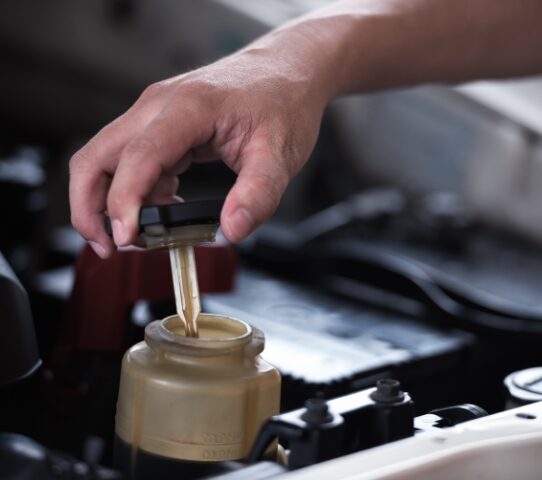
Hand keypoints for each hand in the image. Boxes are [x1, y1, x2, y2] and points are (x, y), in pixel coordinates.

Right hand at [69, 44, 327, 257]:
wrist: (287, 71)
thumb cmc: (284, 103)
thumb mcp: (280, 154)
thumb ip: (258, 195)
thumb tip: (231, 231)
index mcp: (188, 108)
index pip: (139, 157)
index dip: (124, 201)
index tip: (126, 239)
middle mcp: (160, 106)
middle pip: (98, 156)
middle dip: (91, 206)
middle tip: (110, 246)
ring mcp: (156, 113)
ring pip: (106, 158)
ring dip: (106, 200)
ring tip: (133, 237)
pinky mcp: (161, 124)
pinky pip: (130, 159)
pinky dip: (133, 190)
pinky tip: (161, 209)